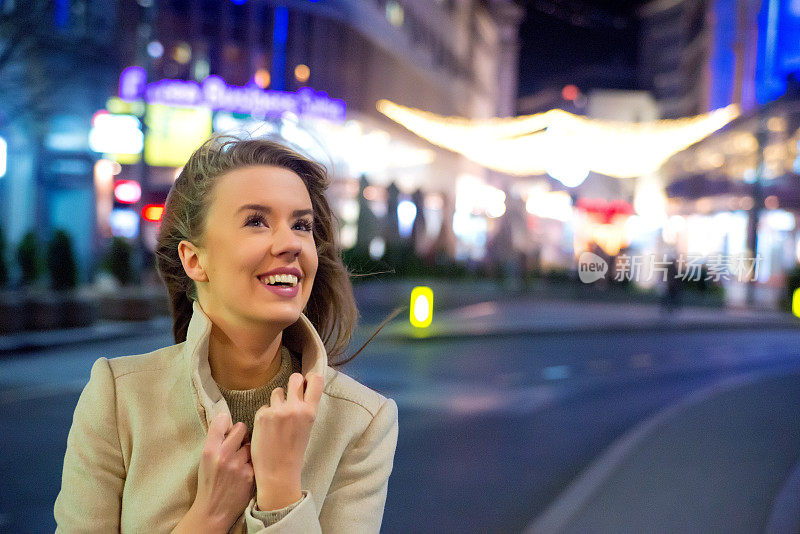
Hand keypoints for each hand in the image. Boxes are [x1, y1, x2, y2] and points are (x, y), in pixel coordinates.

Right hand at [192, 411, 254, 530]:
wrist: (214, 510)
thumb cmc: (209, 483)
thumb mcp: (205, 460)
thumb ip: (216, 441)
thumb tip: (228, 421)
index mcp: (210, 450)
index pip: (221, 421)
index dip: (226, 421)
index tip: (227, 425)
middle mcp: (224, 455)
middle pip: (241, 427)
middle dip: (241, 433)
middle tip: (238, 441)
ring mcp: (239, 465)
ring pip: (251, 444)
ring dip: (248, 449)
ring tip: (241, 459)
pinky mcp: (251, 475)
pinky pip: (256, 459)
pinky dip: (253, 462)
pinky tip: (246, 470)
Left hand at [250, 372, 322, 510]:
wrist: (278, 473)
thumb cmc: (294, 452)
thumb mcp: (307, 428)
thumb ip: (305, 409)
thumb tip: (301, 391)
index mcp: (310, 412)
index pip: (316, 381)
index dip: (311, 378)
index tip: (307, 382)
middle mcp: (295, 408)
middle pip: (295, 378)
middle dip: (293, 384)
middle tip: (290, 396)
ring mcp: (277, 410)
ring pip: (277, 392)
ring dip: (277, 401)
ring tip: (277, 420)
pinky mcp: (262, 415)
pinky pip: (264, 406)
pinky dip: (265, 415)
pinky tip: (266, 430)